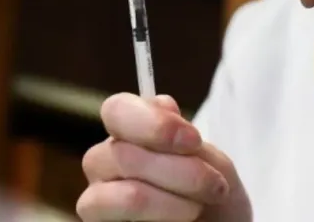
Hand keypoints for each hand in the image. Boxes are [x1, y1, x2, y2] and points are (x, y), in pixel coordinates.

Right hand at [76, 93, 251, 220]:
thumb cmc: (213, 194)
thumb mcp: (212, 160)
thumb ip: (185, 135)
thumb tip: (162, 103)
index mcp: (129, 134)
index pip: (117, 110)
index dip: (154, 124)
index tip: (193, 141)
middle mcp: (105, 163)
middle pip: (123, 154)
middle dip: (181, 171)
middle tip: (215, 185)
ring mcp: (98, 200)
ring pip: (128, 196)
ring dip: (173, 201)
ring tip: (198, 207)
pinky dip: (164, 219)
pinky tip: (181, 221)